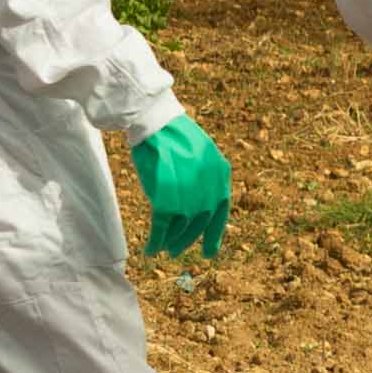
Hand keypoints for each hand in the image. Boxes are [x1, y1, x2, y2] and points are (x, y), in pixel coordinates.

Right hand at [129, 113, 232, 262]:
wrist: (153, 121)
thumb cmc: (171, 133)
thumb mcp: (200, 152)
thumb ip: (205, 177)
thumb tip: (200, 206)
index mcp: (220, 173)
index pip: (221, 210)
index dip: (214, 233)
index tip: (209, 251)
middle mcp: (209, 186)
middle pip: (201, 222)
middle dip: (188, 239)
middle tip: (177, 251)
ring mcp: (189, 194)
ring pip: (182, 228)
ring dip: (172, 241)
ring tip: (164, 248)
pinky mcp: (167, 199)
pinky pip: (162, 229)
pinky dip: (156, 241)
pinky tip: (150, 249)